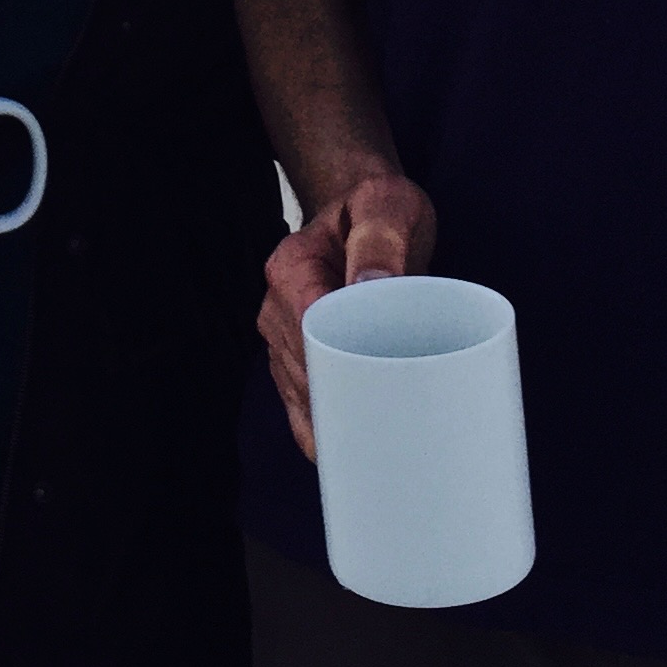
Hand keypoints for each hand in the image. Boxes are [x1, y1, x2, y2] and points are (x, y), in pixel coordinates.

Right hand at [258, 170, 436, 459]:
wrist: (369, 211)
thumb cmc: (381, 209)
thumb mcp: (389, 207)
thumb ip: (381, 239)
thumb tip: (372, 285)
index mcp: (291, 268)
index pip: (306, 330)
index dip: (335, 368)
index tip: (377, 398)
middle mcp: (277, 305)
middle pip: (302, 372)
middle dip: (335, 409)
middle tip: (383, 445)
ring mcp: (284, 335)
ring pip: (300, 394)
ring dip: (329, 424)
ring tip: (370, 460)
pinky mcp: (299, 356)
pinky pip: (301, 402)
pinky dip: (321, 429)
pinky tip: (343, 457)